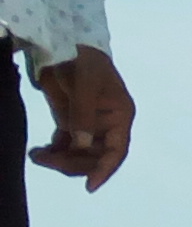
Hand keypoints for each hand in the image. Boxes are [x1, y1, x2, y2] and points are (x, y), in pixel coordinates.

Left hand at [29, 46, 132, 189]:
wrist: (64, 41)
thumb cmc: (83, 59)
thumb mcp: (85, 84)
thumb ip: (83, 113)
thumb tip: (80, 144)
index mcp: (119, 116)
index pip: (116, 150)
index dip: (105, 169)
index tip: (90, 186)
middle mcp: (106, 125)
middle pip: (94, 156)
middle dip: (73, 162)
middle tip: (47, 159)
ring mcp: (87, 124)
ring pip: (78, 153)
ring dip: (59, 159)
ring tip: (37, 156)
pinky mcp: (69, 120)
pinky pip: (64, 144)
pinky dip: (52, 151)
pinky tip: (38, 152)